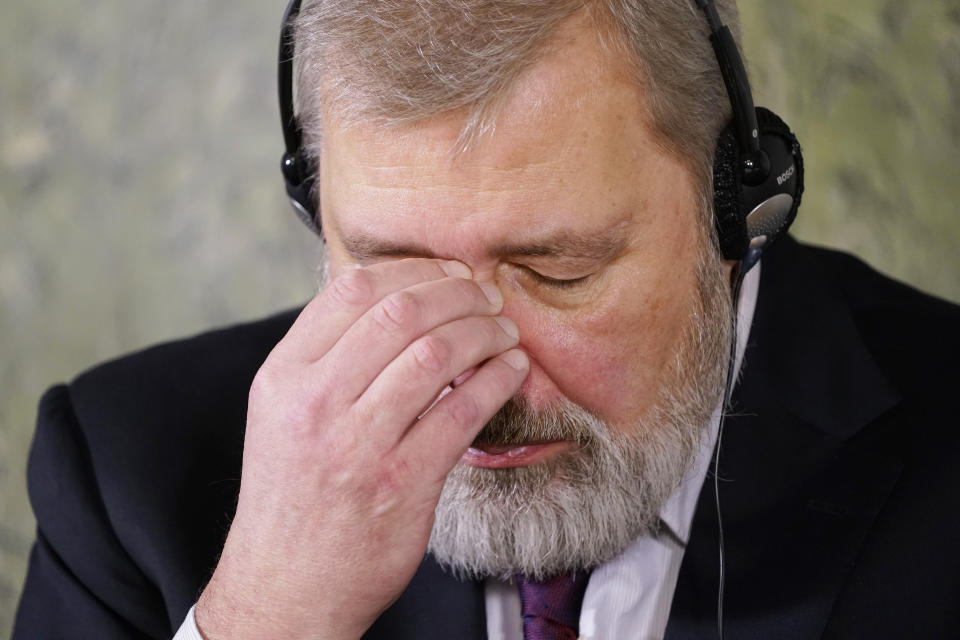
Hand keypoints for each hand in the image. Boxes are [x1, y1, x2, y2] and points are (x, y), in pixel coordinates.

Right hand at [195, 259, 527, 639]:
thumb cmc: (292, 495)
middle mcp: (316, 402)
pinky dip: (498, 380)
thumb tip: (392, 304)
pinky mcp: (402, 482)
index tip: (446, 272)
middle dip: (457, 293)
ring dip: (484, 332)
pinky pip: (464, 411)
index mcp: (283, 376)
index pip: (353, 290)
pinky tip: (511, 370)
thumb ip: (325, 358)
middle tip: (486, 296)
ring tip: (503, 330)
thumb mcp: (281, 414)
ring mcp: (359, 444)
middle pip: (401, 314)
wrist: (287, 585)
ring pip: (436, 355)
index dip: (413, 269)